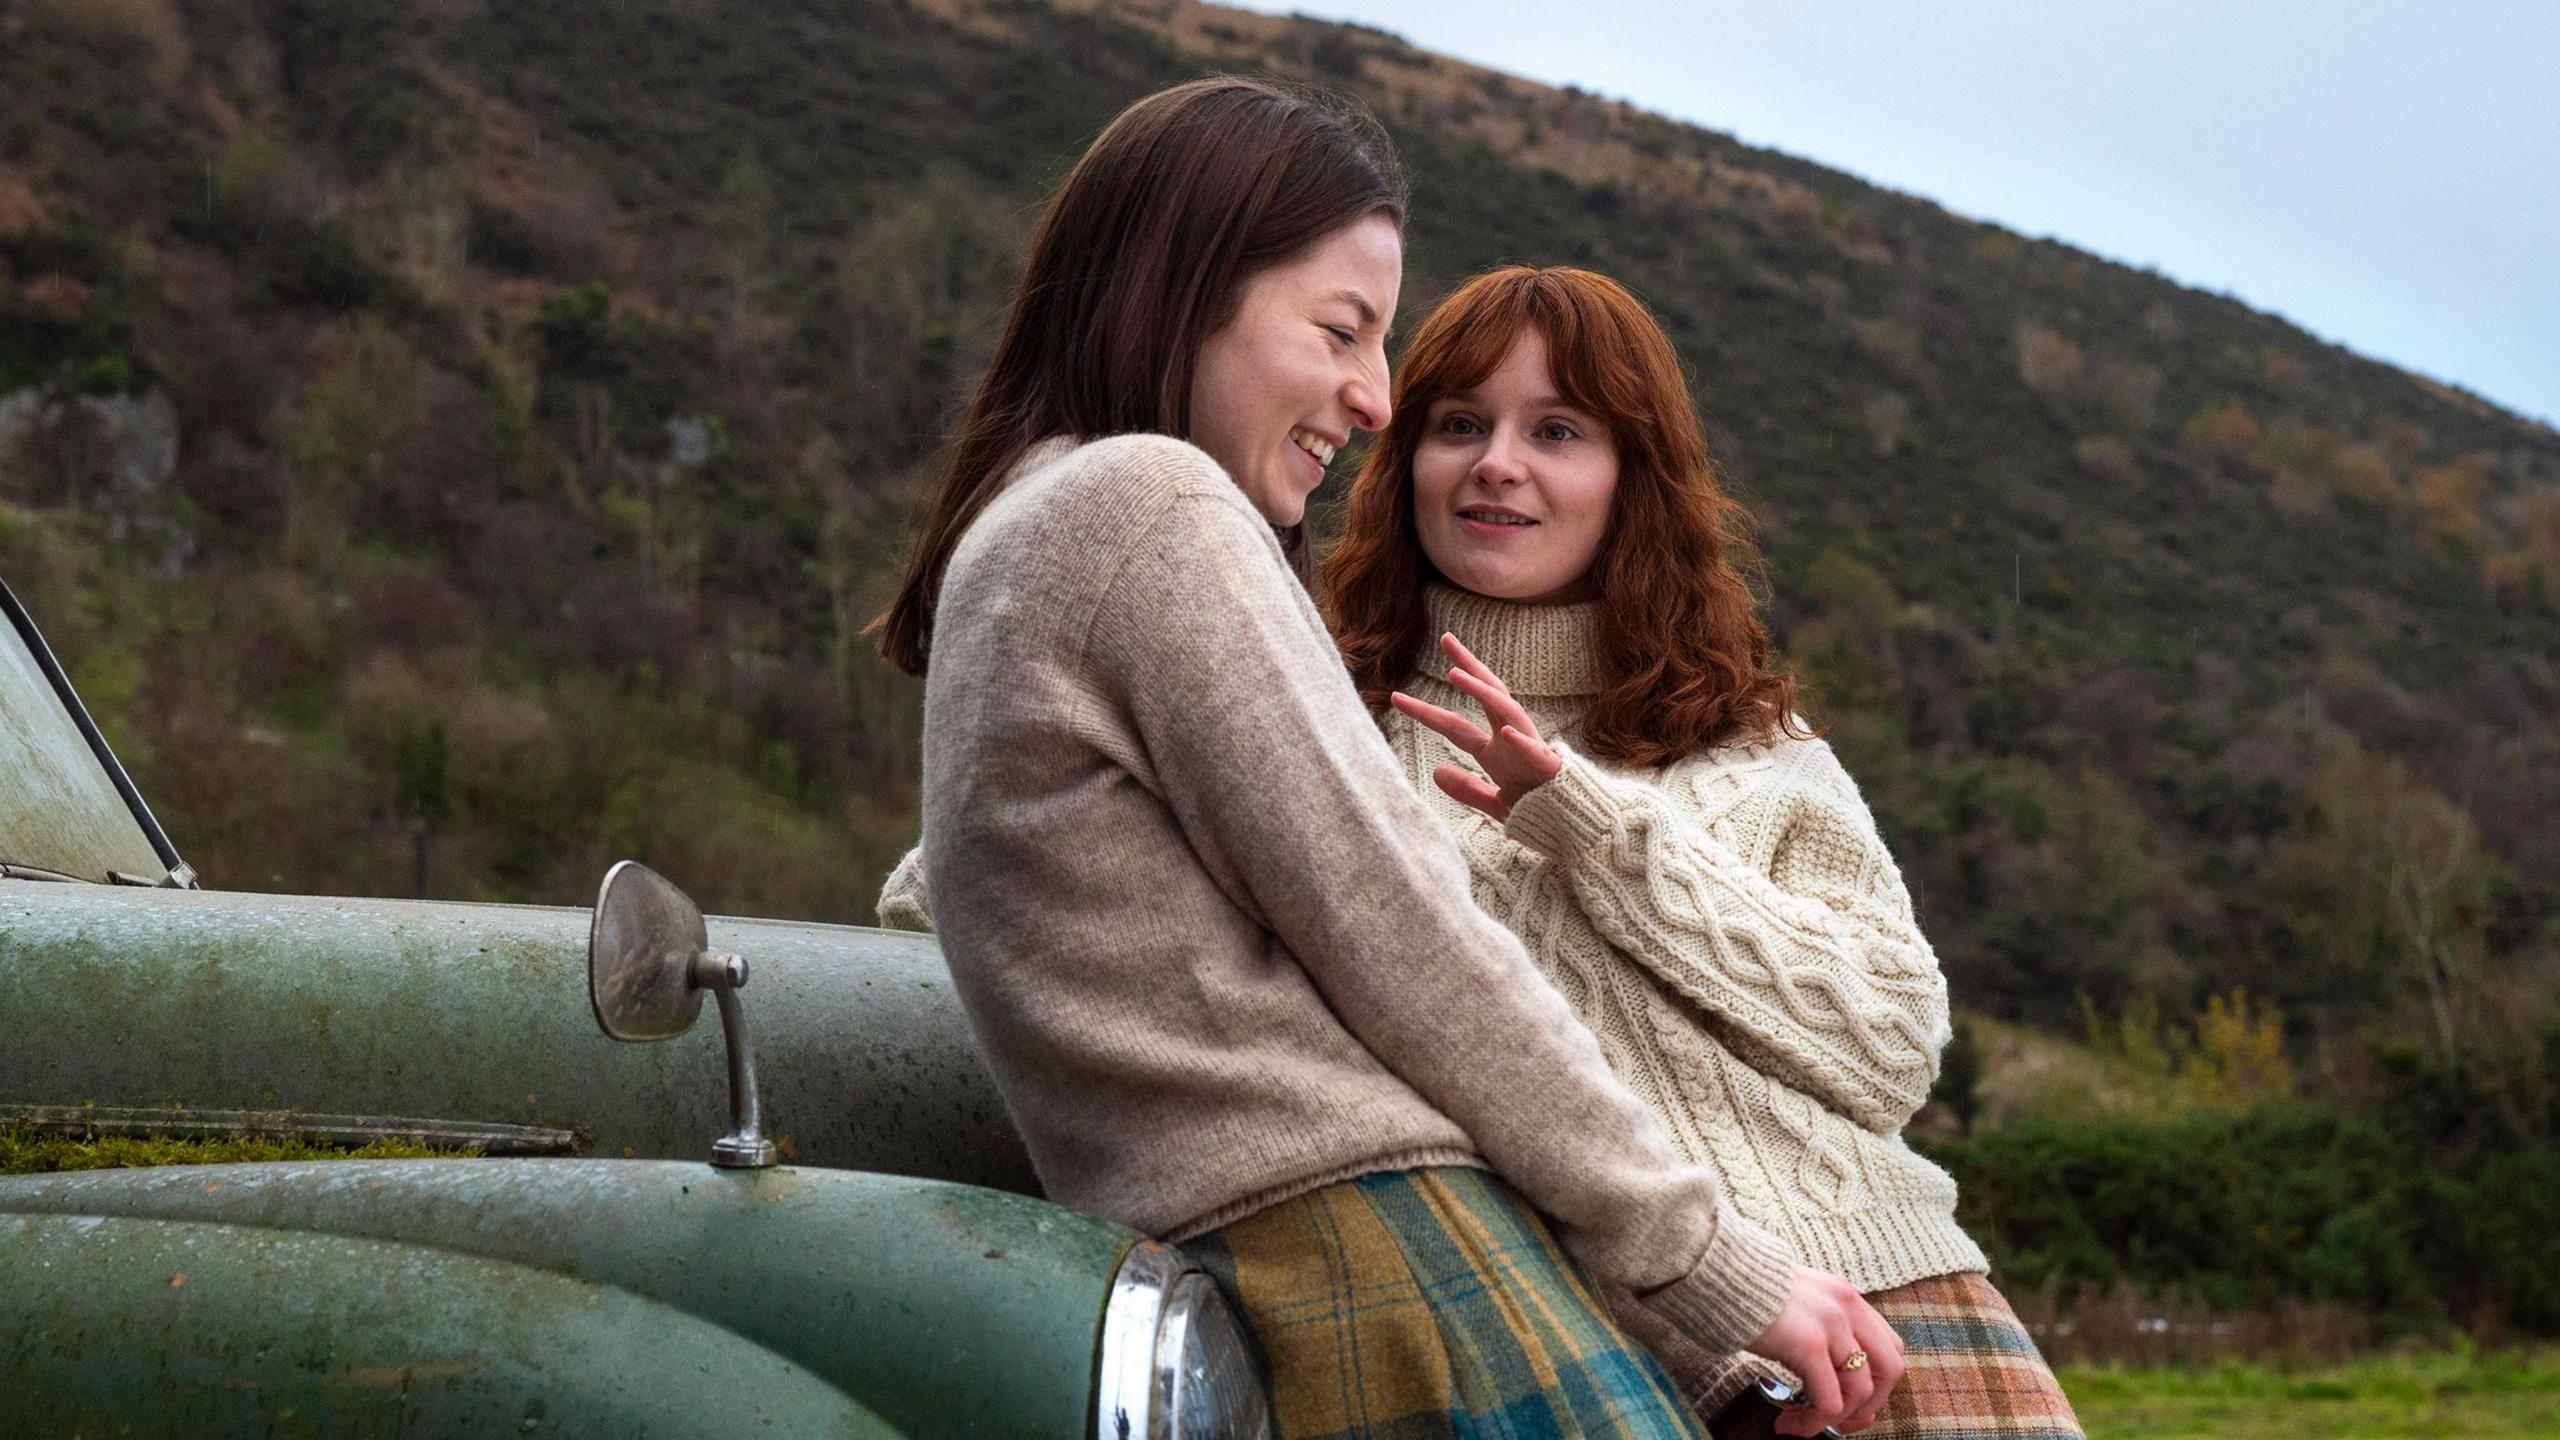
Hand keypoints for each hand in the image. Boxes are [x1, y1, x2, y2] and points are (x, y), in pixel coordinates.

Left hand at [1388, 633, 1560, 821]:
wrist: (1575, 825)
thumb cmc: (1538, 809)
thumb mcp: (1494, 801)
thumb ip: (1467, 789)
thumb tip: (1436, 773)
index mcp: (1495, 748)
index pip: (1454, 724)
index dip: (1425, 711)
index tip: (1395, 698)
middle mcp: (1510, 738)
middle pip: (1487, 694)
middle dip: (1467, 666)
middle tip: (1446, 638)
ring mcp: (1529, 749)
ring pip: (1506, 711)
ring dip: (1482, 691)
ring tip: (1455, 674)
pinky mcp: (1548, 767)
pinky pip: (1534, 751)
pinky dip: (1520, 741)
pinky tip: (1505, 732)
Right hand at [1746, 1268, 1905, 1435]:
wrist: (1713, 1270)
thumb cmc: (1741, 1288)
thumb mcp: (1793, 1299)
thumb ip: (1815, 1324)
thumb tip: (1822, 1368)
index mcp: (1844, 1295)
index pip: (1888, 1345)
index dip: (1878, 1382)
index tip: (1853, 1404)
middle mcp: (1846, 1307)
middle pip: (1889, 1369)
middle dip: (1869, 1405)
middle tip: (1841, 1425)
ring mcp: (1831, 1325)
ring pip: (1861, 1391)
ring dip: (1835, 1420)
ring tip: (1800, 1424)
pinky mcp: (1809, 1345)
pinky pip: (1828, 1401)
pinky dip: (1812, 1423)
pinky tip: (1787, 1423)